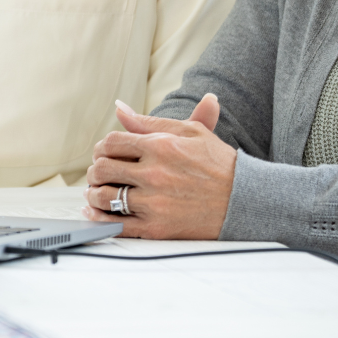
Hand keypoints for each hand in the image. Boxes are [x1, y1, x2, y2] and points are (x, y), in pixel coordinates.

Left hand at [82, 93, 235, 238]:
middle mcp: (155, 174)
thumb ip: (150, 122)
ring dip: (94, 194)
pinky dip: (99, 219)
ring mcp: (154, 203)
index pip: (112, 142)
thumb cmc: (218, 163)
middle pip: (103, 169)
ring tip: (96, 192)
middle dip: (95, 170)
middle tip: (98, 172)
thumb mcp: (190, 132)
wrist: (243, 200)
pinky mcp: (157, 228)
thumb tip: (119, 109)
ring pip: (105, 197)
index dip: (102, 147)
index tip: (105, 153)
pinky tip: (96, 213)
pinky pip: (116, 225)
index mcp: (161, 146)